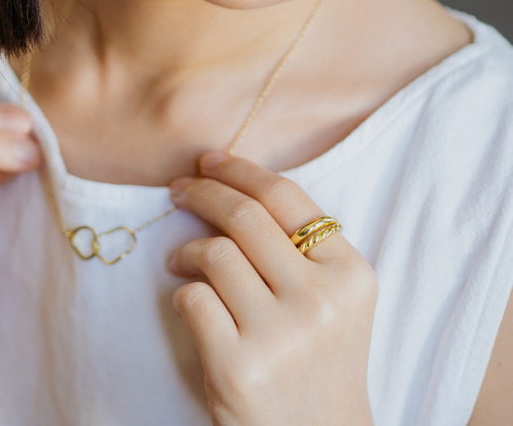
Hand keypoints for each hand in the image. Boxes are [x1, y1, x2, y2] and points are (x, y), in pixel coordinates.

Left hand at [168, 152, 377, 425]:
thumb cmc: (318, 363)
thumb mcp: (333, 301)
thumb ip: (300, 251)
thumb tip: (230, 192)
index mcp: (351, 273)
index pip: (287, 197)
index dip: (240, 170)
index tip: (207, 162)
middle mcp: (321, 299)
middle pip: (244, 216)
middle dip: (201, 192)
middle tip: (177, 191)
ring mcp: (281, 334)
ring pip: (214, 253)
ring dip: (185, 250)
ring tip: (180, 262)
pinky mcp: (239, 365)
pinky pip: (193, 299)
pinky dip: (181, 294)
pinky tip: (188, 302)